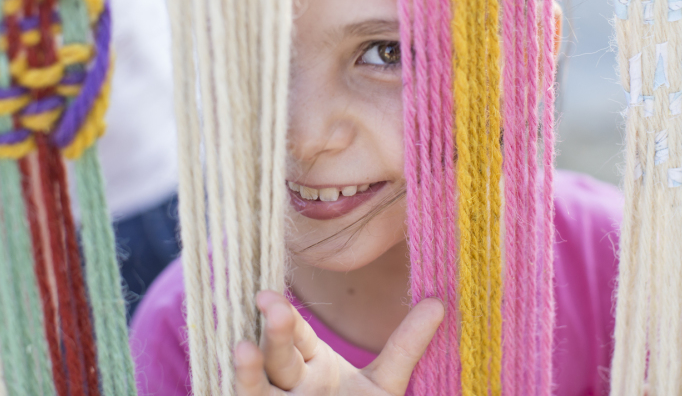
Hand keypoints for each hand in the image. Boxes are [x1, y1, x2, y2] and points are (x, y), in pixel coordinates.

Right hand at [235, 290, 443, 395]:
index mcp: (312, 363)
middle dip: (275, 332)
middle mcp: (290, 385)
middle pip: (279, 355)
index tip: (271, 294)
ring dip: (248, 371)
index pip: (299, 334)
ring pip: (258, 388)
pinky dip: (247, 391)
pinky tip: (243, 372)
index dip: (287, 316)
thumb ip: (406, 346)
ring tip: (243, 349)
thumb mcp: (384, 383)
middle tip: (269, 303)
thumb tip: (438, 303)